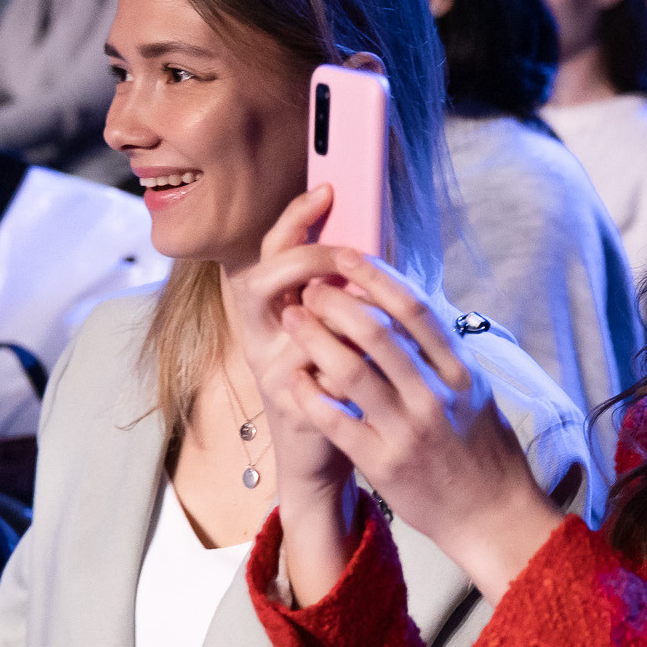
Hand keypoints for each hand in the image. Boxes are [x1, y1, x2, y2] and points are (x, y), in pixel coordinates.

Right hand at [234, 187, 358, 507]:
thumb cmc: (337, 385)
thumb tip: (377, 242)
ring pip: (302, 325)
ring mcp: (273, 373)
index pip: (270, 250)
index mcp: (270, 311)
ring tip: (378, 318)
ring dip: (345, 317)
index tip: (326, 189)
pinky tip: (385, 366)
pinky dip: (361, 365)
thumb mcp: (334, 330)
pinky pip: (329, 373)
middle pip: (264, 278)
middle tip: (349, 256)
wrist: (321, 457)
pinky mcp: (297, 407)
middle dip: (311, 259)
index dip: (294, 218)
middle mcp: (261, 337)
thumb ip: (342, 292)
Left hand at [270, 248, 562, 601]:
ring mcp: (408, 430)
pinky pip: (336, 420)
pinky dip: (311, 394)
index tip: (347, 256)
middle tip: (309, 285)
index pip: (415, 309)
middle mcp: (436, 396)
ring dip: (314, 338)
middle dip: (336, 300)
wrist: (493, 516)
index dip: (376, 277)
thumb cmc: (483, 453)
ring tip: (292, 319)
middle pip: (378, 332)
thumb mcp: (478, 395)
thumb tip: (414, 313)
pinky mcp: (383, 463)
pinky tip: (294, 376)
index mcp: (461, 373)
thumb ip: (446, 357)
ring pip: (350, 370)